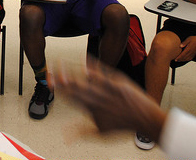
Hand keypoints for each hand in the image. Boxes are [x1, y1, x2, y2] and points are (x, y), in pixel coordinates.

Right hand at [48, 59, 165, 140]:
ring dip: (72, 71)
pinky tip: (84, 58)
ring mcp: (106, 90)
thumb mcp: (100, 132)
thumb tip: (66, 136)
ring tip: (61, 62)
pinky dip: (93, 65)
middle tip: (50, 70)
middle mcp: (96, 99)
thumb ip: (81, 131)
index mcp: (90, 109)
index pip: (70, 98)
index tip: (49, 82)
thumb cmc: (124, 126)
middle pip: (74, 88)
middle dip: (60, 78)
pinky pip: (103, 73)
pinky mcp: (117, 83)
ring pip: (85, 79)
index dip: (59, 90)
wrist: (146, 119)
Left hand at [175, 35, 195, 61]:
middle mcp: (190, 52)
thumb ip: (184, 43)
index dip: (179, 57)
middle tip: (175, 60)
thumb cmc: (193, 39)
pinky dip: (186, 60)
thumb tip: (180, 46)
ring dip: (182, 60)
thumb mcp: (188, 39)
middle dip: (180, 59)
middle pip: (184, 57)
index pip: (183, 55)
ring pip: (187, 59)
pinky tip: (184, 59)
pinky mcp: (194, 54)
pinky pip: (190, 58)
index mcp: (188, 49)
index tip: (175, 59)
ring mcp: (192, 54)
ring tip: (179, 60)